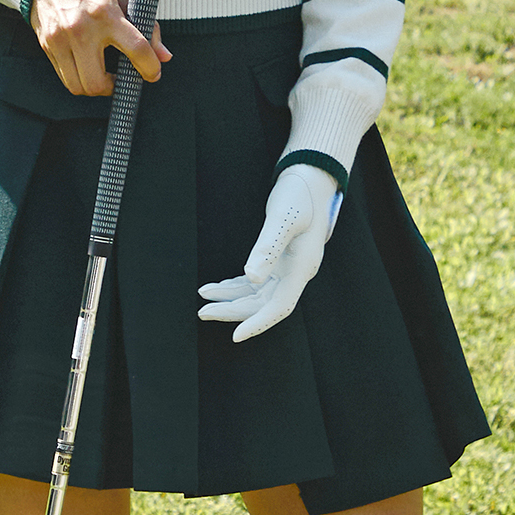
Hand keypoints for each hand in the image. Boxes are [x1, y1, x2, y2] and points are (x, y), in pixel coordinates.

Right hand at [29, 0, 170, 96]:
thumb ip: (146, 27)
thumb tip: (163, 56)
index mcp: (106, 13)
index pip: (137, 49)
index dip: (150, 68)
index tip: (153, 73)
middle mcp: (81, 28)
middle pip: (98, 82)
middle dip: (114, 87)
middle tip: (120, 78)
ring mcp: (60, 39)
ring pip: (78, 86)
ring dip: (94, 87)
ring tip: (102, 75)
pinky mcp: (46, 44)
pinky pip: (63, 75)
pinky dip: (78, 77)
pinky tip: (85, 65)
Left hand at [197, 163, 342, 341]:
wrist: (312, 177)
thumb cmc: (300, 194)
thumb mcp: (283, 217)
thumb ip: (267, 247)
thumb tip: (251, 278)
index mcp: (301, 267)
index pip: (280, 307)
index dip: (258, 324)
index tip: (235, 336)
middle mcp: (296, 273)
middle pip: (263, 304)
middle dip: (233, 311)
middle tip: (202, 311)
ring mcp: (288, 266)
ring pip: (256, 294)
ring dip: (231, 298)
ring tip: (203, 297)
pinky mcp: (279, 258)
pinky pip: (256, 281)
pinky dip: (236, 285)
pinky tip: (217, 286)